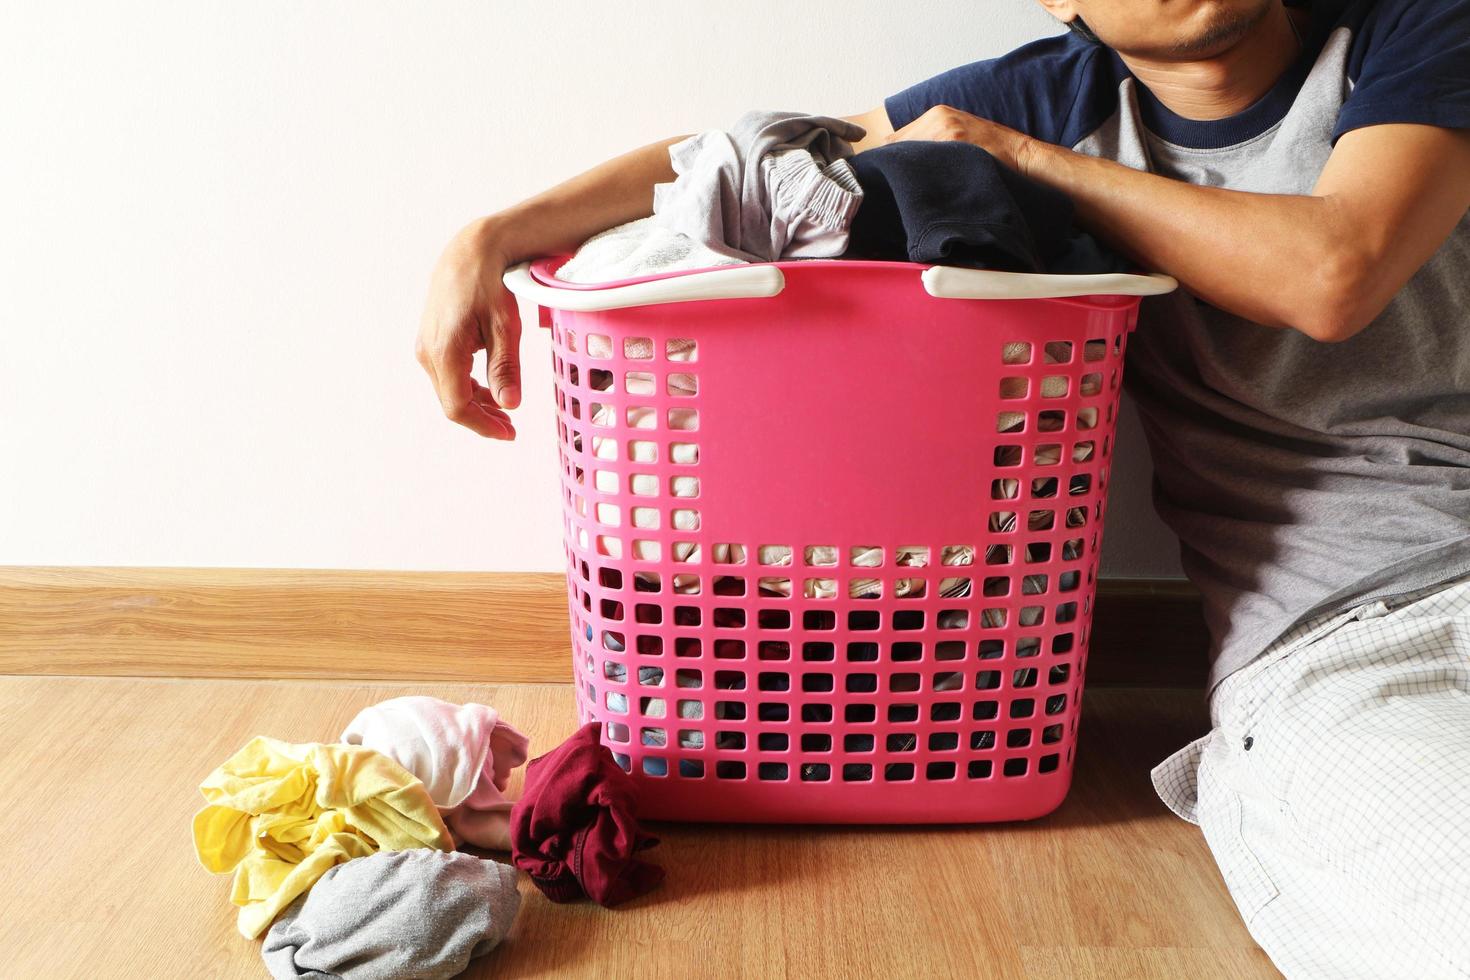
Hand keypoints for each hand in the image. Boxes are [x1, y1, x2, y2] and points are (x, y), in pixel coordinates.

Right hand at [415, 218, 520, 438]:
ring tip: (503, 412)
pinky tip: (489, 390)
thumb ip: (505, 367)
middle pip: (452, 402)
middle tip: (511, 428)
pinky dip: (468, 387)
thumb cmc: (490, 284)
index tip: (510, 433)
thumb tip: (509, 405)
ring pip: (449, 389)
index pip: (458, 406)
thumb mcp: (505, 326)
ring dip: (476, 404)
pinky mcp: (431, 341)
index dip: (484, 425)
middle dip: (482, 418)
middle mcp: (428, 353)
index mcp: (445, 352)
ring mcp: (426, 347)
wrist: (470, 251)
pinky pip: (447, 375)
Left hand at [885, 104, 1036, 175]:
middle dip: (893, 165)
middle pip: (896, 145)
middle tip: (892, 185)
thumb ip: (930, 141)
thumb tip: (897, 161)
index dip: (889, 158)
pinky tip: (924, 186)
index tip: (886, 175)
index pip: (895, 139)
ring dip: (905, 171)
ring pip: (907, 153)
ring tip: (907, 189)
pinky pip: (925, 159)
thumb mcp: (957, 136)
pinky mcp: (955, 140)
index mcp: (937, 113)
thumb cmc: (988, 151)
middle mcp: (938, 116)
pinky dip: (920, 173)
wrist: (1020, 154)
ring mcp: (946, 127)